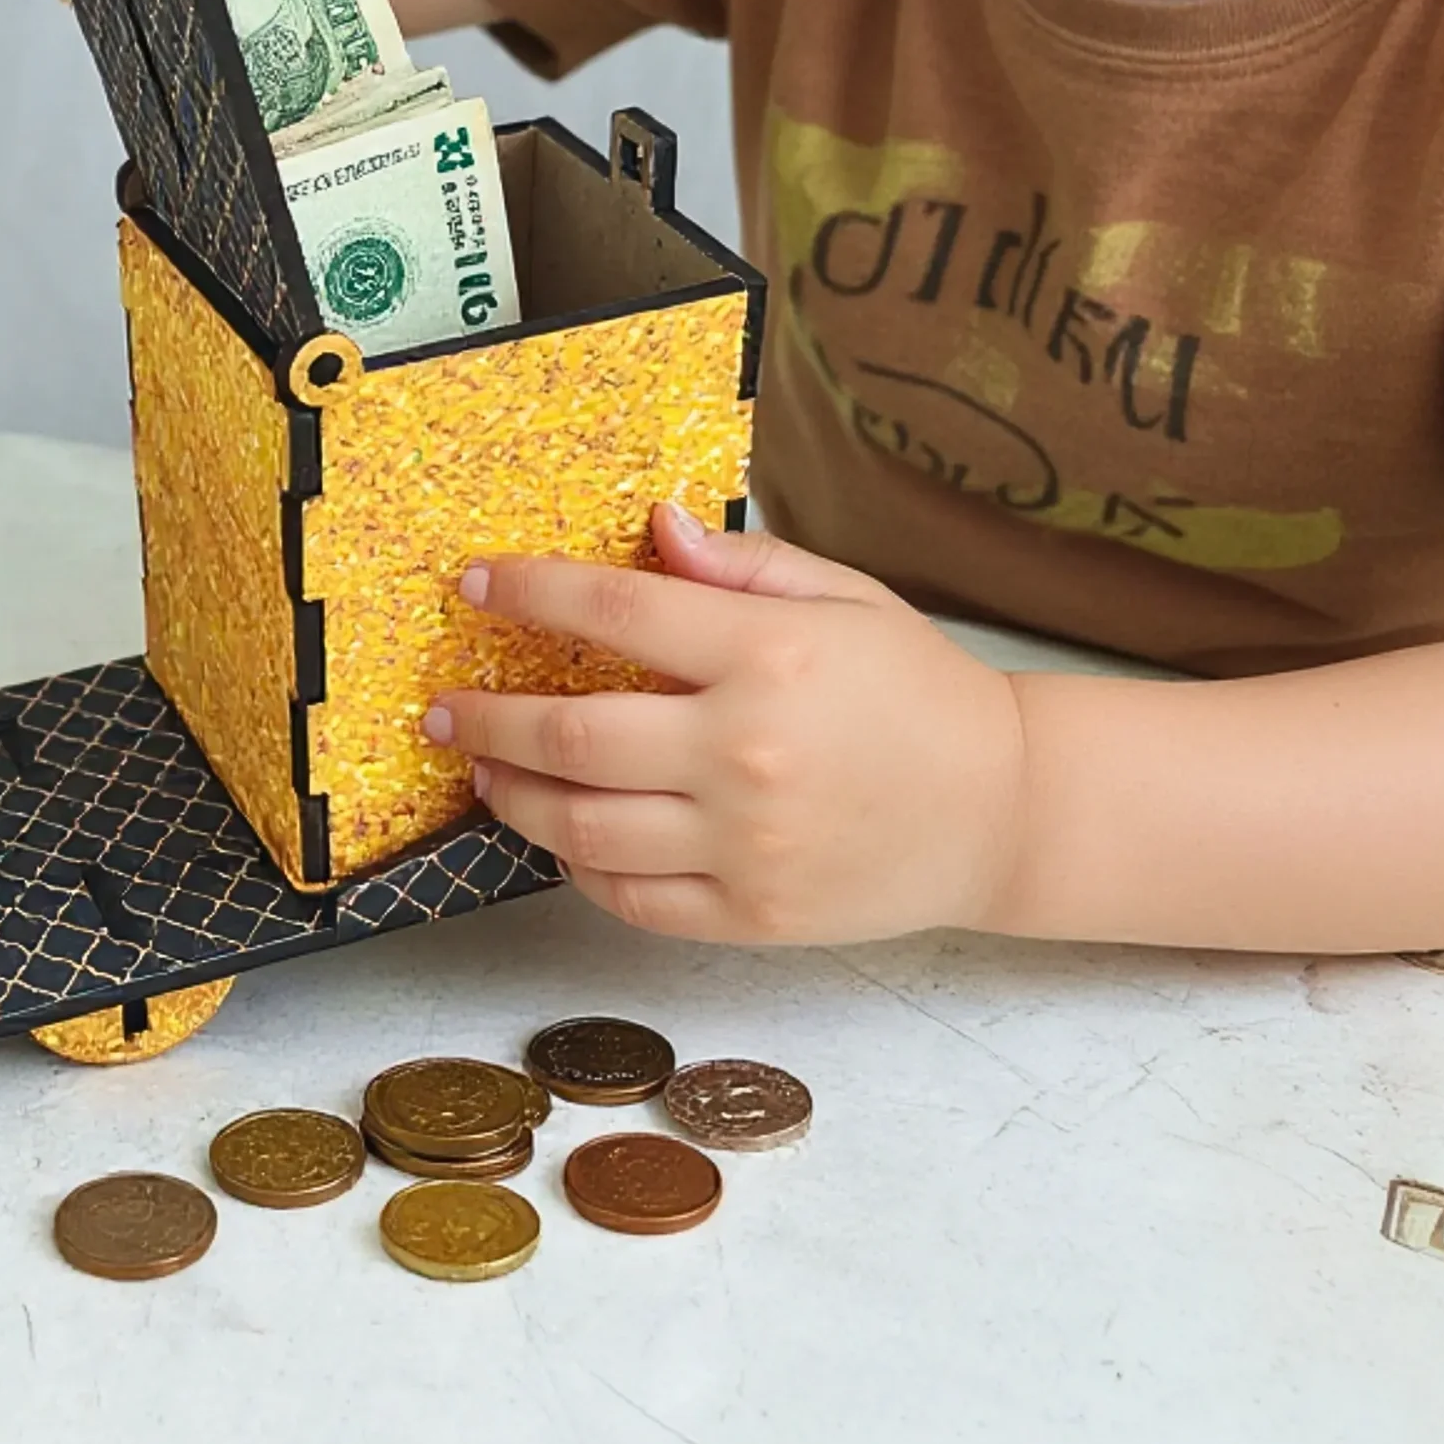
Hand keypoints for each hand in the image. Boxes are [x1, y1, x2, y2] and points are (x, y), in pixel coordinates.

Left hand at [423, 504, 1029, 943]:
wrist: (1002, 810)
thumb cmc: (915, 689)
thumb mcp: (842, 596)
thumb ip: (738, 566)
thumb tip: (656, 527)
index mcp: (766, 657)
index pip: (612, 614)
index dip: (528, 593)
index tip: (474, 584)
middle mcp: (746, 753)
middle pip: (574, 736)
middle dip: (487, 716)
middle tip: (441, 704)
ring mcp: (745, 846)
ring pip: (584, 827)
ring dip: (514, 794)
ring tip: (482, 766)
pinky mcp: (751, 916)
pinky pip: (631, 896)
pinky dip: (578, 866)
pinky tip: (559, 833)